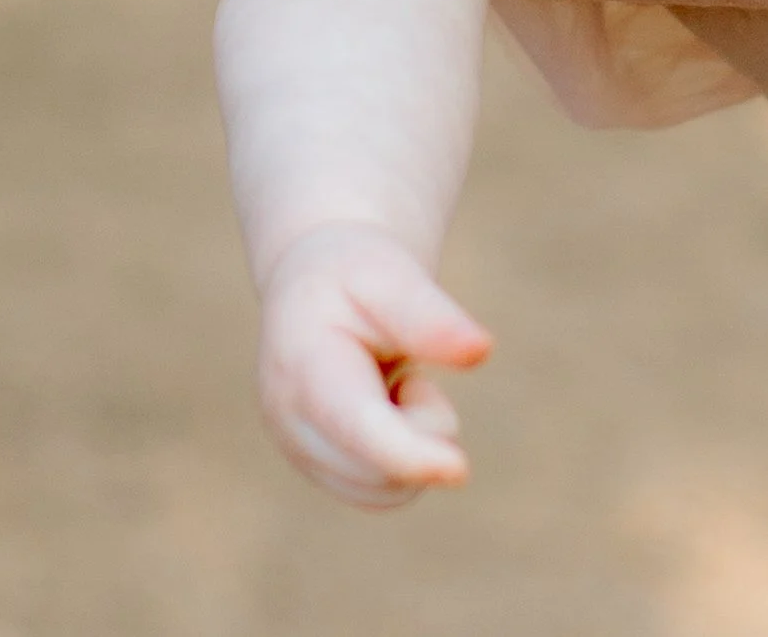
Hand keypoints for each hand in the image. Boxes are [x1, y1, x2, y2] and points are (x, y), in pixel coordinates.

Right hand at [256, 223, 490, 508]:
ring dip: (414, 443)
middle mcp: (288, 419)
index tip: (458, 468)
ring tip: (390, 384)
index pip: (357, 424)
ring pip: (391, 489)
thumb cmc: (352, 274)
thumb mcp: (388, 274)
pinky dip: (401, 458)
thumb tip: (479, 349)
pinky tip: (381, 410)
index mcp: (302, 363)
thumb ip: (429, 314)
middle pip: (387, 469)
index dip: (407, 452)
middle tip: (409, 371)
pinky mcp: (317, 469)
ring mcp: (297, 449)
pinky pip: (385, 492)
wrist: (310, 284)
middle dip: (424, 425)